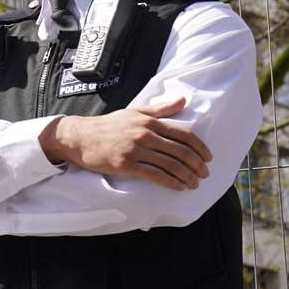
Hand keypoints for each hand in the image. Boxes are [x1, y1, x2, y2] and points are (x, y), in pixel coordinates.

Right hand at [39, 95, 212, 190]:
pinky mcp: (126, 164)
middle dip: (197, 165)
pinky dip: (170, 182)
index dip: (200, 147)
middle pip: (180, 151)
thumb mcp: (134, 112)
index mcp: (149, 121)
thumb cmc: (108, 125)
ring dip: (187, 176)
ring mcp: (135, 150)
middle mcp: (145, 134)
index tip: (208, 158)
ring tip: (194, 184)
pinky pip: (154, 175)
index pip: (183, 135)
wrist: (79, 137)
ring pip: (170, 165)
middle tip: (205, 174)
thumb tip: (184, 100)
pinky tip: (178, 187)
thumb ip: (161, 108)